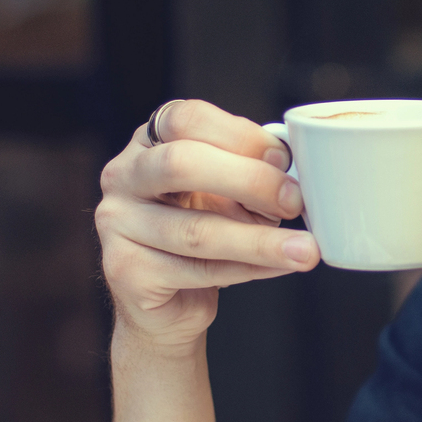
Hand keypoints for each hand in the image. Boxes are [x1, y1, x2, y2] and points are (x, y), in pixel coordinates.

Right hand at [95, 99, 318, 353]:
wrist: (169, 301)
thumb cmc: (203, 230)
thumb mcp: (227, 190)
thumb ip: (249, 171)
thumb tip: (288, 171)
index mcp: (148, 142)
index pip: (186, 119)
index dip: (240, 134)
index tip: (284, 158)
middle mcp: (123, 176)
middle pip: (180, 164)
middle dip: (248, 181)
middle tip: (295, 202)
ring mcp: (116, 225)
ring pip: (195, 230)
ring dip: (260, 241)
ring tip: (305, 250)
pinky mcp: (125, 272)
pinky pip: (198, 271)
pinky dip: (248, 269)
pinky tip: (280, 266)